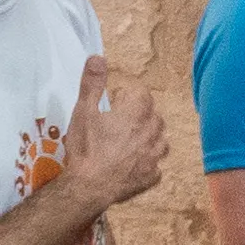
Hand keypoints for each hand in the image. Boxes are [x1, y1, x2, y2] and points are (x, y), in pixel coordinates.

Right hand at [61, 57, 169, 211]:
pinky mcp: (151, 176)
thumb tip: (97, 57)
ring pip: (161, 140)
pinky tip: (135, 165)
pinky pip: (156, 166)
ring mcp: (154, 156)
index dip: (129, 95)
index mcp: (136, 113)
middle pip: (155, 116)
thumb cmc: (86, 148)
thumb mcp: (83, 111)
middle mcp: (151, 132)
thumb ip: (92, 84)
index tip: (115, 101)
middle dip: (142, 114)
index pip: (143, 94)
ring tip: (133, 141)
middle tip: (122, 120)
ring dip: (150, 138)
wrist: (90, 186)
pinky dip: (148, 163)